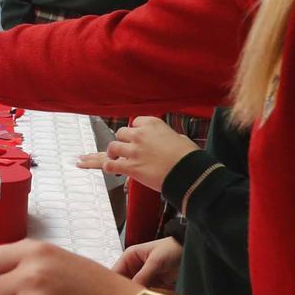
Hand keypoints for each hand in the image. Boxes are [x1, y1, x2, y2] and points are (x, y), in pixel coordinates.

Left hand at [76, 117, 198, 191]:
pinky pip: (110, 164)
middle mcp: (140, 135)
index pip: (134, 123)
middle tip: (120, 149)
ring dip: (110, 153)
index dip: (133, 131)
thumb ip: (167, 137)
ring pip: (112, 147)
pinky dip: (106, 166)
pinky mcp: (131, 167)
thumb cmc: (188, 157)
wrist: (188, 172)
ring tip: (109, 157)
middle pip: (121, 133)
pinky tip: (105, 166)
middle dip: (121, 141)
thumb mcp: (179, 138)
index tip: (133, 136)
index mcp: (153, 124)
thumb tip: (168, 141)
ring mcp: (134, 151)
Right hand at [112, 237, 182, 287]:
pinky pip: (146, 294)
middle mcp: (134, 268)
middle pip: (124, 284)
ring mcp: (144, 277)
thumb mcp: (156, 260)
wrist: (190, 251)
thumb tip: (131, 289)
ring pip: (135, 290)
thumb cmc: (172, 248)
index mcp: (129, 258)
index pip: (115, 273)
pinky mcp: (154, 285)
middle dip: (125, 294)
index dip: (113, 285)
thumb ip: (143, 275)